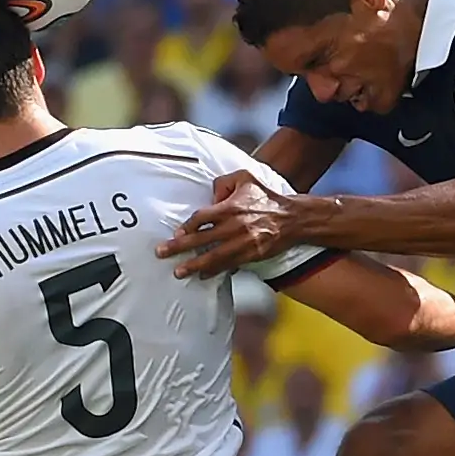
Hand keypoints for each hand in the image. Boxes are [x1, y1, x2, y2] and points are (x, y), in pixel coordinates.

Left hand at [162, 170, 293, 278]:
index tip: (176, 233)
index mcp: (230, 208)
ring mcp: (242, 243)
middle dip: (179, 247)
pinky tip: (202, 276)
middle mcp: (234, 226)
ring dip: (194, 265)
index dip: (186, 227)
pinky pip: (228, 265)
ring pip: (213, 256)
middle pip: (200, 238)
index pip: (201, 218)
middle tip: (162, 253)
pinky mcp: (250, 255)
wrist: (293, 218)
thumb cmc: (267, 198)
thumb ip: (223, 183)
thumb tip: (209, 195)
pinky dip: (214, 271)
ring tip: (179, 272)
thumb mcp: (245, 179)